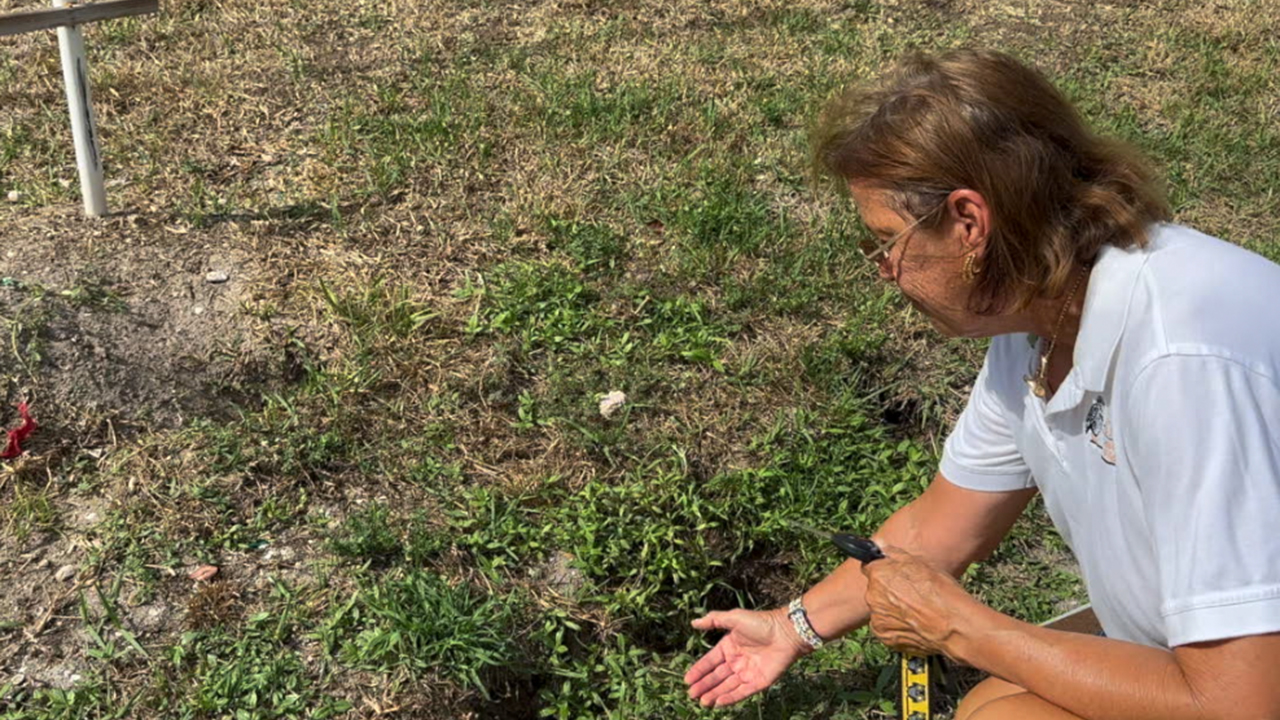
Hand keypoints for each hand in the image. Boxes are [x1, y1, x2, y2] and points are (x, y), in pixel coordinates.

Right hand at [684, 608, 809, 707]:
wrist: (787, 632)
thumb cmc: (761, 623)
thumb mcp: (734, 618)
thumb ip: (714, 620)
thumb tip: (693, 623)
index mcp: (729, 646)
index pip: (710, 661)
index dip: (698, 671)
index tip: (687, 680)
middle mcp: (736, 661)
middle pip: (717, 676)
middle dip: (704, 685)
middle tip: (691, 695)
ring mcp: (747, 672)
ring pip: (727, 686)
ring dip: (714, 694)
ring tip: (702, 701)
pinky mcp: (759, 682)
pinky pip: (741, 692)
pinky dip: (730, 698)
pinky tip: (718, 702)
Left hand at [862, 543, 979, 656]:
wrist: (953, 626)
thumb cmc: (941, 593)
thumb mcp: (922, 564)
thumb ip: (895, 554)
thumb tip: (880, 544)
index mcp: (878, 574)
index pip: (870, 567)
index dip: (883, 570)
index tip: (893, 575)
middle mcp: (872, 596)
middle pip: (875, 590)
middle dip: (889, 591)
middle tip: (911, 595)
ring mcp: (877, 618)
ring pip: (881, 609)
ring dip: (892, 609)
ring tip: (915, 611)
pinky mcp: (884, 636)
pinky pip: (886, 627)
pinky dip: (896, 626)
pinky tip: (914, 623)